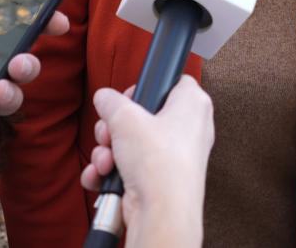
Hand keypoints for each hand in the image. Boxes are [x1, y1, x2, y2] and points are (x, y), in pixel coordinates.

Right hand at [80, 77, 211, 247]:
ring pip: (131, 144)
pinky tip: (102, 175)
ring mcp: (174, 157)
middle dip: (115, 127)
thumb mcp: (125, 116)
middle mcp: (188, 130)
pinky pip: (130, 167)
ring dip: (109, 152)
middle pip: (143, 116)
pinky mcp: (159, 180)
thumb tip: (104, 98)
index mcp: (193, 105)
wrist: (161, 212)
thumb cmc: (158, 161)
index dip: (147, 87)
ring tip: (106, 160)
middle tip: (109, 133)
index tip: (128, 98)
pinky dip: (112, 172)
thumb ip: (111, 101)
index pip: (173, 82)